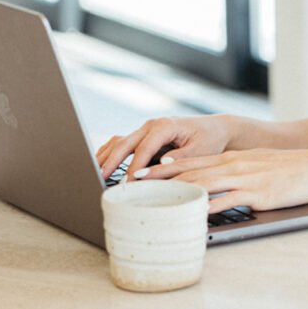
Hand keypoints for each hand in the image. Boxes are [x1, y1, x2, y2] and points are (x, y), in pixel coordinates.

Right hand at [96, 115, 230, 181]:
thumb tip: (161, 164)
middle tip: (99, 177)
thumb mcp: (199, 150)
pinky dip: (110, 153)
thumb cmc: (208, 140)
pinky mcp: (144, 137)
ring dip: (106, 156)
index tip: (127, 183)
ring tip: (93, 172)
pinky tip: (101, 165)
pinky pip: (122, 143)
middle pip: (124, 143)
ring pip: (119, 141)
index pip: (144, 148)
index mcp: (164, 125)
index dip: (134, 166)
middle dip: (111, 161)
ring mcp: (145, 130)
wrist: (214, 129)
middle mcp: (151, 125)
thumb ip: (180, 158)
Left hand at [127, 147, 307, 215]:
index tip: (141, 173)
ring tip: (155, 200)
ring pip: (203, 184)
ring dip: (177, 192)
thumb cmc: (290, 170)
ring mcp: (245, 179)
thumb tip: (214, 186)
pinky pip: (228, 201)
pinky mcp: (257, 194)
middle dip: (160, 180)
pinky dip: (208, 208)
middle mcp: (234, 165)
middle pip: (190, 171)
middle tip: (135, 186)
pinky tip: (193, 214)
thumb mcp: (257, 166)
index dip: (163, 167)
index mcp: (232, 159)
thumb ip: (235, 173)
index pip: (190, 161)